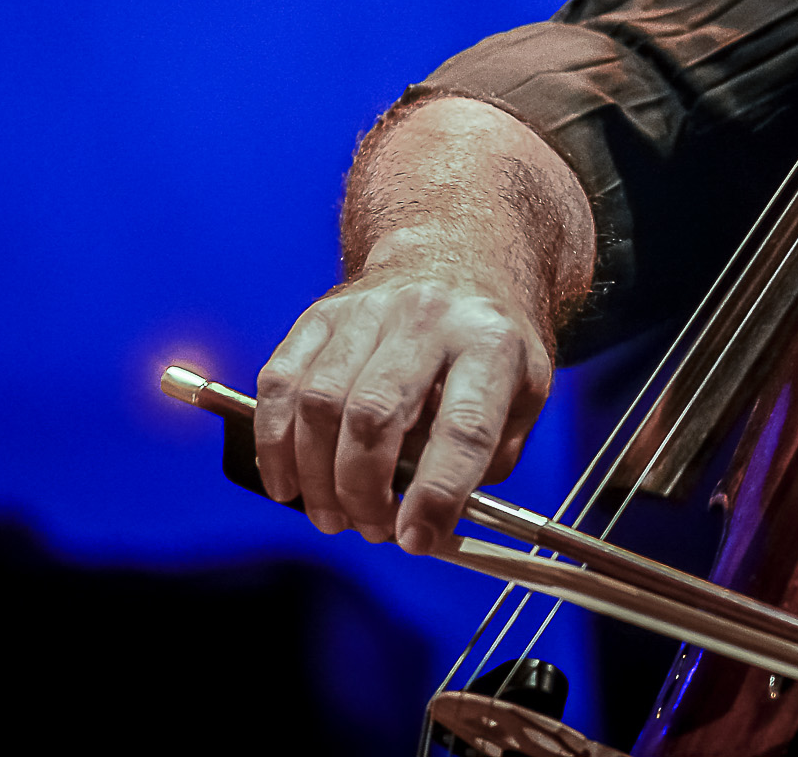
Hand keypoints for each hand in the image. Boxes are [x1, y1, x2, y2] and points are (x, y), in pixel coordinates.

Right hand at [252, 253, 553, 552]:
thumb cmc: (489, 344)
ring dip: (316, 478)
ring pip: (320, 403)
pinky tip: (287, 482)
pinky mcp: (321, 314)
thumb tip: (430, 520)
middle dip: (362, 491)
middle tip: (370, 527)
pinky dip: (274, 444)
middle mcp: (427, 317)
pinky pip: (280, 383)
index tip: (415, 540)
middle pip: (375, 415)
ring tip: (332, 515)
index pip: (463, 428)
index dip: (435, 495)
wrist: (457, 257)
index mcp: (491, 342)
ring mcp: (368, 310)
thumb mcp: (523, 395)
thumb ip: (486, 459)